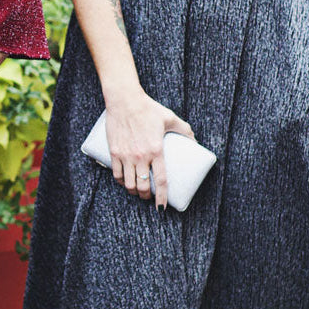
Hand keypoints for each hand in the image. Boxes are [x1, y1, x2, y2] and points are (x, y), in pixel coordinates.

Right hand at [104, 90, 193, 209]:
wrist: (124, 100)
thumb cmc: (148, 108)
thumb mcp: (170, 118)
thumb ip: (184, 129)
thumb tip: (194, 141)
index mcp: (156, 150)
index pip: (160, 180)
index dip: (161, 197)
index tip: (162, 207)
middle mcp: (140, 156)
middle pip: (142, 186)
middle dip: (147, 197)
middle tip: (150, 197)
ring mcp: (126, 155)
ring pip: (128, 183)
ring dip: (134, 192)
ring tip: (138, 192)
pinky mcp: (114, 152)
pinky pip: (116, 174)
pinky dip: (120, 182)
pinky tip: (124, 183)